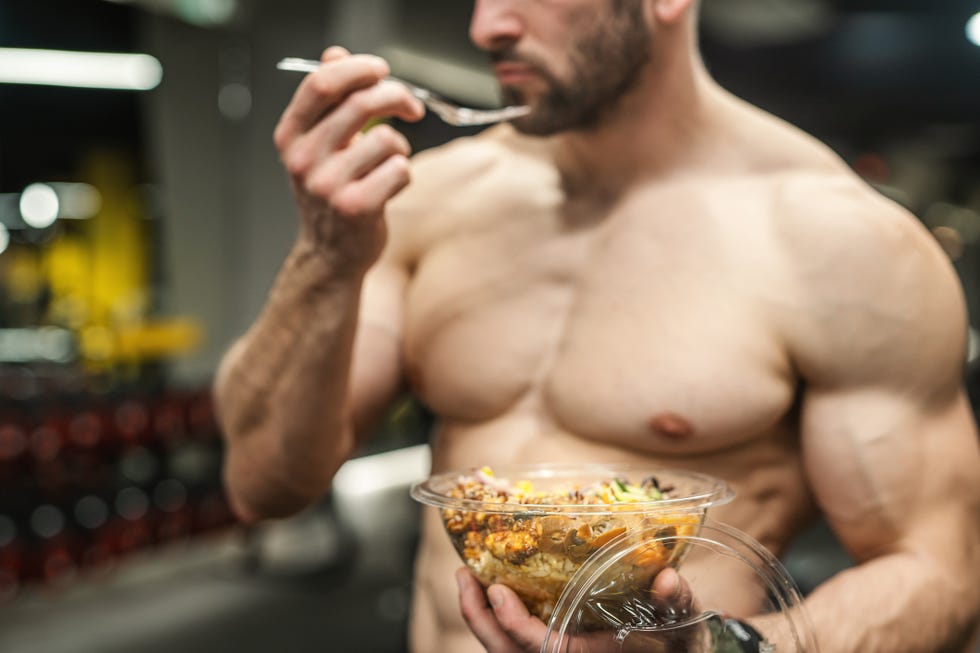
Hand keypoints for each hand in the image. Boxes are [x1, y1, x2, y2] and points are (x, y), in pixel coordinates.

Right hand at [273, 46, 425, 273]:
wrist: (331, 253)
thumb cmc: (331, 192)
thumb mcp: (320, 144)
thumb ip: (329, 100)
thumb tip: (336, 54)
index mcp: (291, 136)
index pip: (322, 83)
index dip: (358, 68)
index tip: (381, 70)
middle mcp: (304, 159)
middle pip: (361, 102)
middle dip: (396, 96)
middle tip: (411, 107)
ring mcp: (328, 185)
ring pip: (387, 139)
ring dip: (400, 146)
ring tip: (389, 162)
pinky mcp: (356, 207)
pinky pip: (399, 169)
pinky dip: (404, 173)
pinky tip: (390, 185)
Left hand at [456, 566, 705, 652]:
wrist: (676, 652)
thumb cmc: (676, 641)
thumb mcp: (682, 623)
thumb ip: (677, 603)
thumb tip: (667, 579)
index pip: (539, 651)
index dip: (514, 625)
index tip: (498, 590)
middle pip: (505, 652)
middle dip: (479, 618)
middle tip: (464, 575)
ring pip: (502, 649)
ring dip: (480, 616)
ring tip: (467, 577)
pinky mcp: (550, 648)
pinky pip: (511, 642)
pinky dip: (495, 619)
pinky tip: (489, 588)